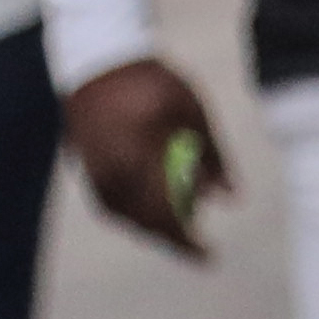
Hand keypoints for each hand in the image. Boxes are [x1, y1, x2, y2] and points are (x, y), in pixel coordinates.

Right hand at [64, 55, 227, 262]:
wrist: (98, 64)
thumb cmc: (153, 82)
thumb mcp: (193, 111)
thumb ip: (213, 156)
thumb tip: (232, 199)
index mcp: (141, 155)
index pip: (165, 212)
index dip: (187, 241)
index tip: (210, 255)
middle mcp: (113, 171)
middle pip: (144, 222)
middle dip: (173, 239)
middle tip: (200, 249)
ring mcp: (95, 173)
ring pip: (126, 218)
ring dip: (155, 227)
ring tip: (184, 228)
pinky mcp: (87, 171)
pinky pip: (113, 206)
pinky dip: (136, 213)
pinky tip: (156, 211)